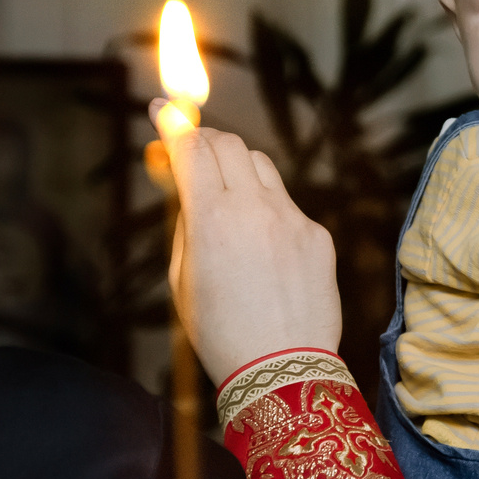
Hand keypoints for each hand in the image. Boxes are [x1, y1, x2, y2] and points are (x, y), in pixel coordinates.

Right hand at [156, 113, 343, 379]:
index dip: (172, 123)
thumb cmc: (220, 331)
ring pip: (261, 165)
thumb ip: (184, 221)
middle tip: (192, 157)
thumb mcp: (182, 278)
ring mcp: (292, 218)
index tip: (161, 108)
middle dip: (206, 143)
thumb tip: (183, 182)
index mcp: (212, 218)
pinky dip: (268, 210)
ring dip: (238, 169)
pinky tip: (262, 249)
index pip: (190, 147)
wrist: (282, 370)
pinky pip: (287, 204)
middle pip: (228, 144)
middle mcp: (255, 207)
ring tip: (227, 202)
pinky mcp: (317, 234)